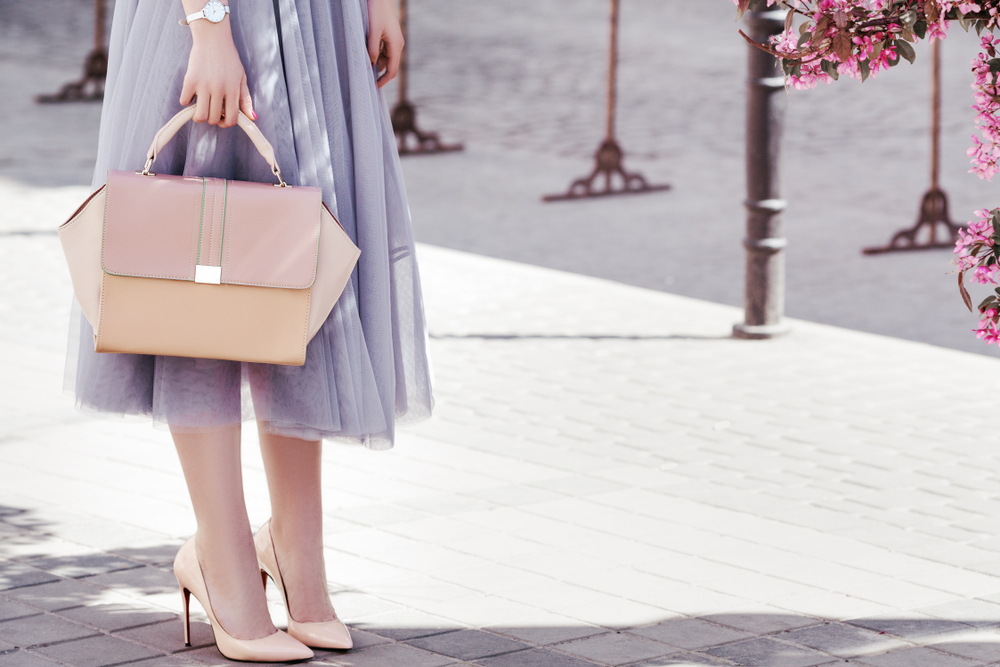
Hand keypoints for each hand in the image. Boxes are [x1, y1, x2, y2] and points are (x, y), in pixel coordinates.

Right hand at [178, 3, 254, 127]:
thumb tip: (252, 118)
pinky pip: (184, 101)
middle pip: (213, 119)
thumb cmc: (229, 59)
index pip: (231, 119)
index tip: (222, 120)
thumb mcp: (241, 78)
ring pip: (200, 116)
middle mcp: (219, 89)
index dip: (226, 124)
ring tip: (202, 106)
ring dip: (199, 115)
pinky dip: (187, 101)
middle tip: (212, 109)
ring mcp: (203, 85)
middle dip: (213, 118)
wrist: (213, 38)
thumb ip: (245, 99)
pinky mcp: (190, 80)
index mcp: (233, 90)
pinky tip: (192, 93)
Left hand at [367, 0, 403, 87]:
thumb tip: (371, 65)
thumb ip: (372, 50)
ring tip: (362, 65)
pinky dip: (375, 54)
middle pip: (389, 65)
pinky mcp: (389, 35)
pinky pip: (383, 49)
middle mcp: (397, 44)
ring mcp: (393, 39)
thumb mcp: (373, 32)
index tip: (373, 87)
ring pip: (385, 57)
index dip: (383, 81)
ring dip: (375, 62)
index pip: (392, 71)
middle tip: (364, 78)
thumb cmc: (376, 11)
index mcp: (396, 45)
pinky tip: (365, 53)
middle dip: (378, 73)